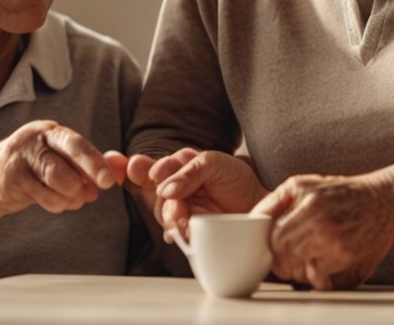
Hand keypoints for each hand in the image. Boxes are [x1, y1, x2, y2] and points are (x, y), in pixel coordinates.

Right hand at [0, 120, 116, 218]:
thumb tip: (118, 171)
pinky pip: (41, 194)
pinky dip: (55, 203)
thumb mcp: (59, 163)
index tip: (109, 180)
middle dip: (90, 168)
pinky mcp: (11, 176)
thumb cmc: (33, 171)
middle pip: (69, 151)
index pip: (77, 143)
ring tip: (75, 200)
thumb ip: (88, 166)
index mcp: (51, 132)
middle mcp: (35, 138)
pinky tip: (58, 203)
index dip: (95, 161)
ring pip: (56, 176)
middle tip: (103, 186)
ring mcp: (20, 156)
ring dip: (71, 193)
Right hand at [127, 149, 268, 240]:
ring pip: (163, 212)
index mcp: (179, 167)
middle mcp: (176, 188)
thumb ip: (188, 171)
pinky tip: (180, 230)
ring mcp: (182, 209)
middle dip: (161, 193)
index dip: (138, 168)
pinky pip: (173, 232)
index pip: (151, 167)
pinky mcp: (189, 229)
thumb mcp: (213, 163)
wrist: (258, 204)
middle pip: (155, 192)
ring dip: (170, 214)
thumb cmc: (236, 179)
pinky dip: (175, 231)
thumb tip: (165, 190)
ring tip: (182, 216)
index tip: (135, 167)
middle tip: (168, 194)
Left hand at [250, 170, 393, 289]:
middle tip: (288, 261)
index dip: (270, 247)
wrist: (389, 199)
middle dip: (282, 262)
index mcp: (307, 202)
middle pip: (282, 256)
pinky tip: (323, 268)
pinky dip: (317, 278)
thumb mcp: (306, 183)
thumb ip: (277, 199)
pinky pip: (321, 278)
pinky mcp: (350, 258)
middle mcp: (319, 221)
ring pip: (300, 270)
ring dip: (299, 271)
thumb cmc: (346, 192)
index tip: (274, 249)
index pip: (273, 236)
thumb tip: (255, 219)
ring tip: (306, 263)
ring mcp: (335, 242)